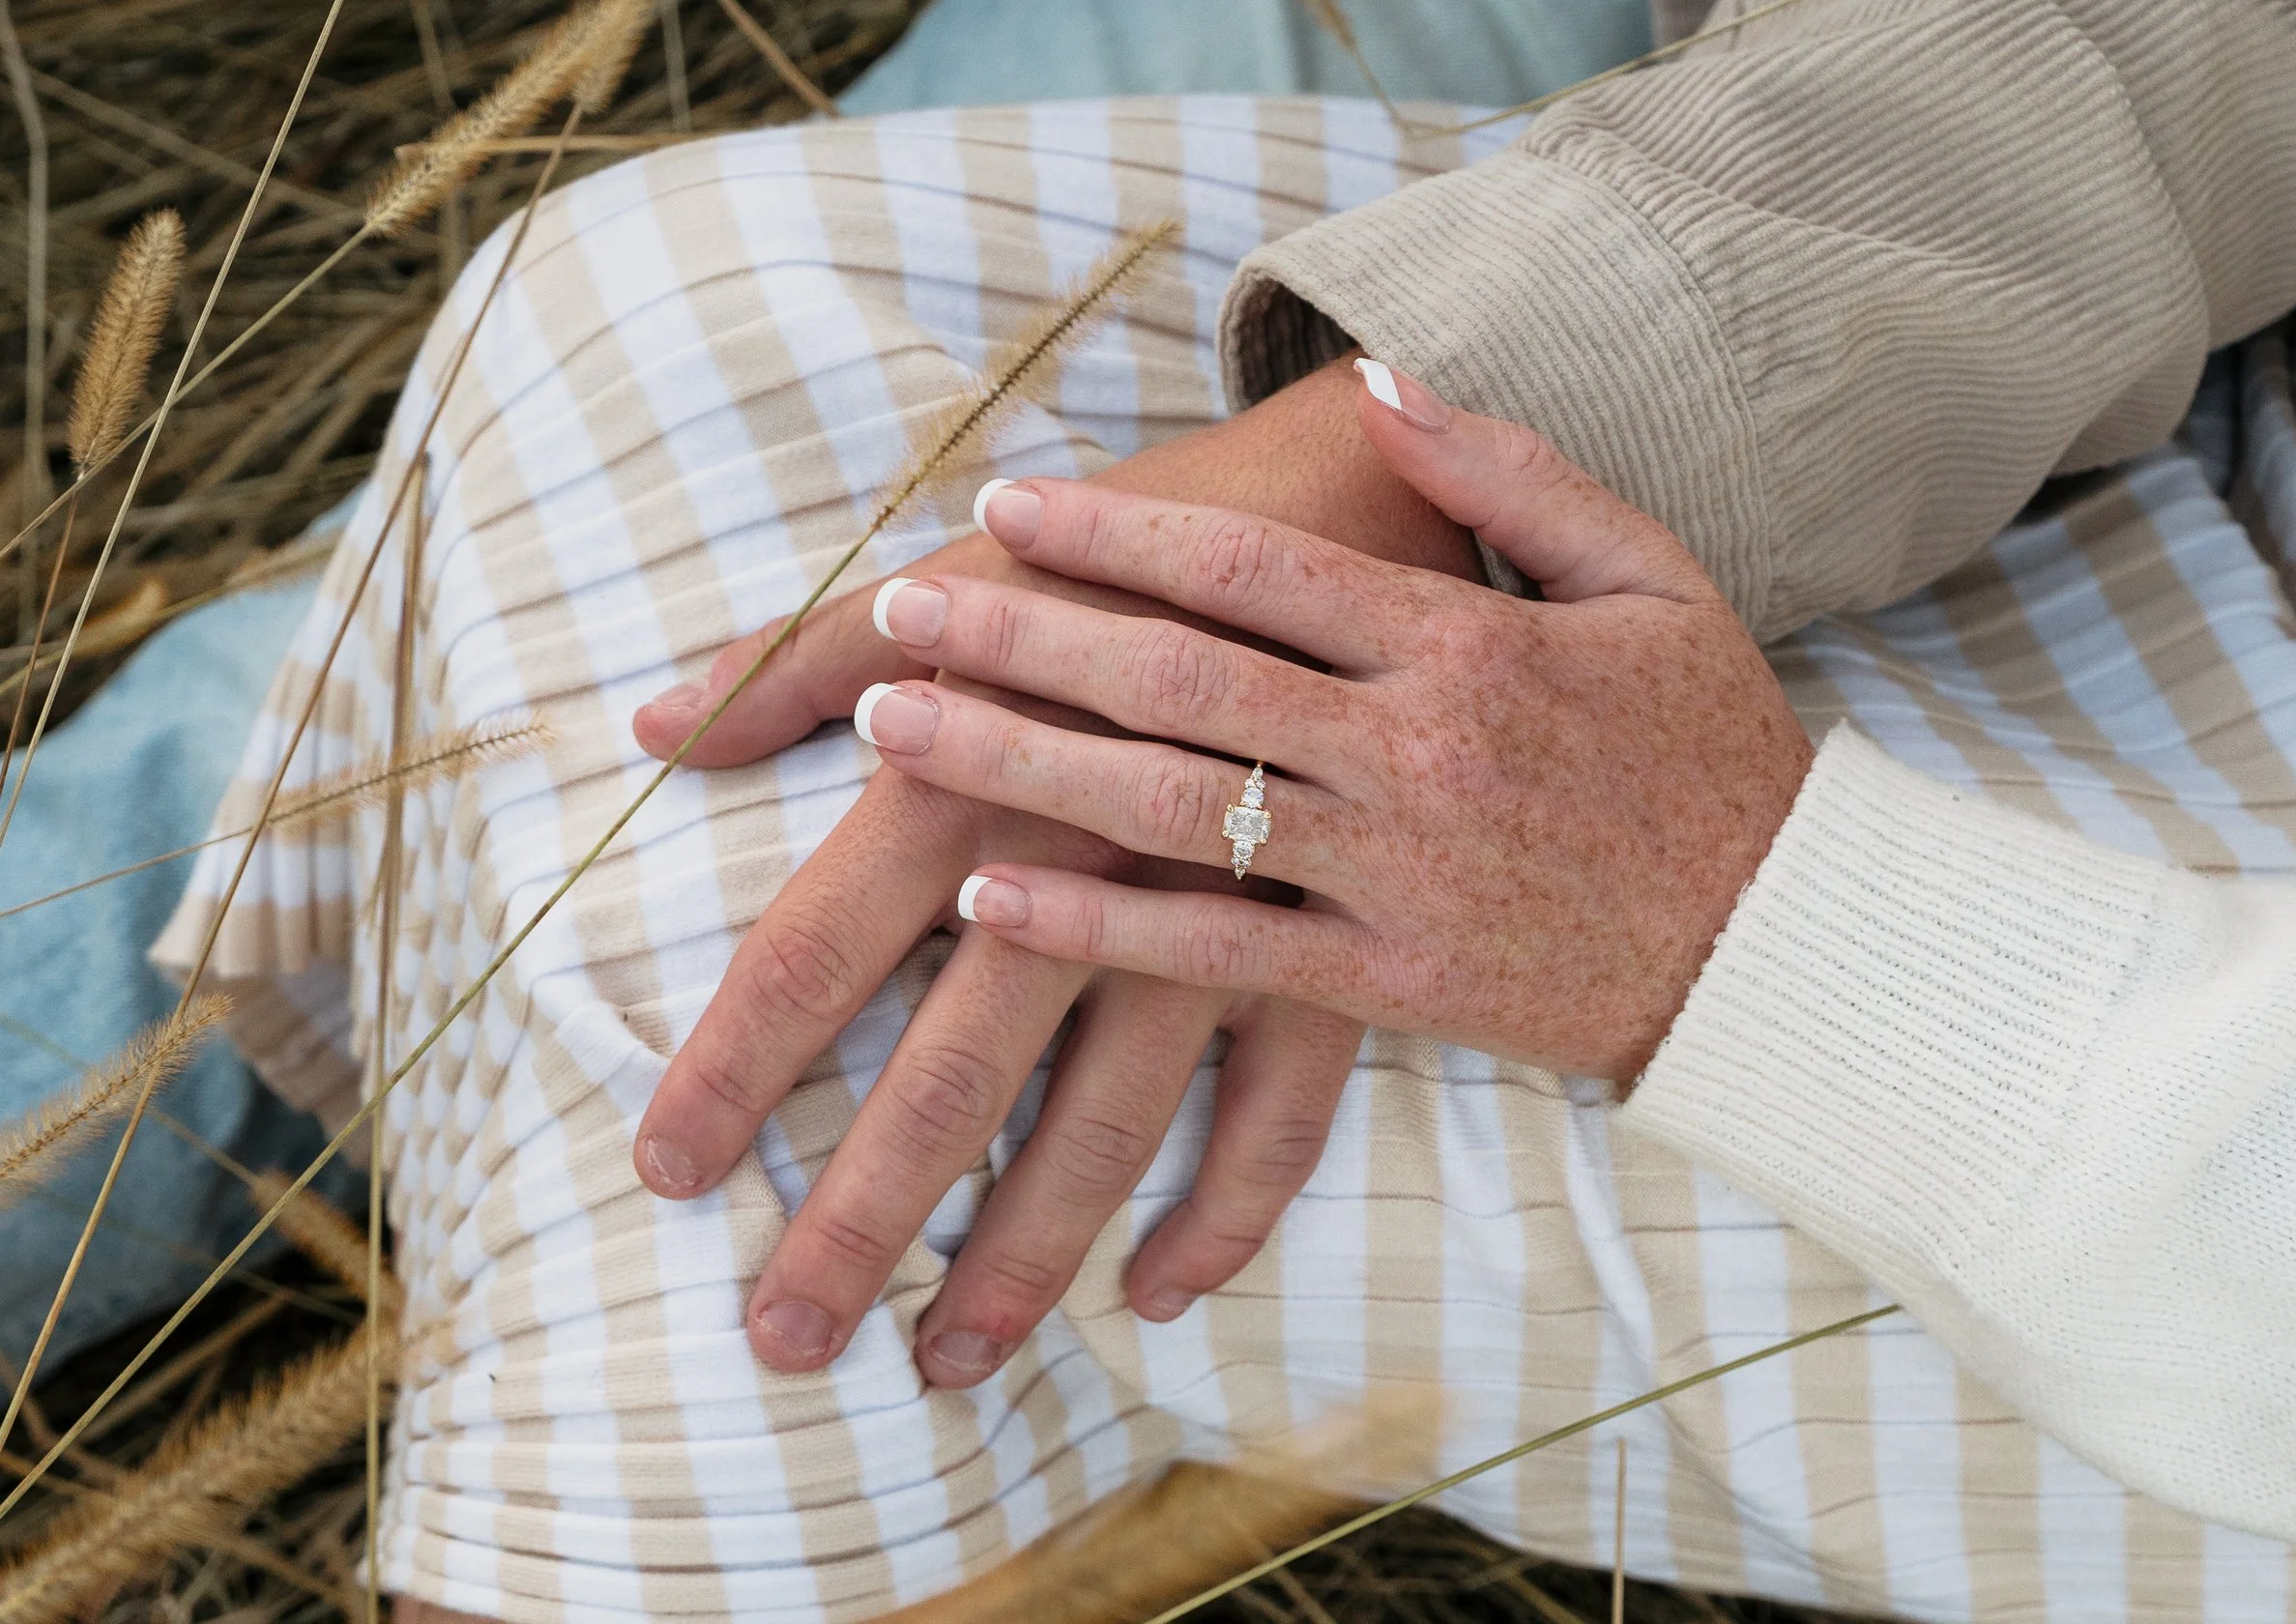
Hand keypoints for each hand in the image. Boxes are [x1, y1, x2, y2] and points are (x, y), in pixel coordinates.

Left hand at [630, 358, 1480, 1387]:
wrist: (1406, 508)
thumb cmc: (1172, 525)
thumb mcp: (982, 563)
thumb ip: (801, 654)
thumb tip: (651, 730)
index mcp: (980, 769)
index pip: (815, 951)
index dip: (726, 1068)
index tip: (661, 1172)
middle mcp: (1087, 866)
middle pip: (946, 1082)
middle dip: (858, 1221)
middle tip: (780, 1342)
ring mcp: (1219, 927)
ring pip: (1105, 1132)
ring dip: (1024, 1254)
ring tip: (951, 1366)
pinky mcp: (1335, 955)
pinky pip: (1279, 1122)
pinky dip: (1224, 1211)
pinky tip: (1160, 1290)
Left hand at [862, 361, 1815, 1078]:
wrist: (1782, 945)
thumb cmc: (1710, 750)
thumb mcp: (1646, 573)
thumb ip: (1509, 473)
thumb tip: (1376, 384)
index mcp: (1464, 642)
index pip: (1249, 567)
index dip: (1111, 530)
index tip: (1002, 504)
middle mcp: (1413, 752)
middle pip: (1176, 677)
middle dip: (1021, 633)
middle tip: (898, 605)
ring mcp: (1396, 875)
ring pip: (1170, 808)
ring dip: (1017, 762)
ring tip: (895, 727)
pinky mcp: (1391, 986)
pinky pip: (1219, 954)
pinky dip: (1099, 928)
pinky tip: (990, 897)